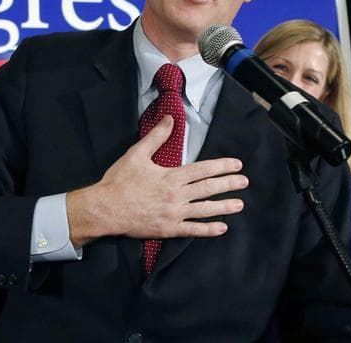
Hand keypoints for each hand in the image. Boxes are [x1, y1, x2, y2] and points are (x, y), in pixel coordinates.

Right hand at [68, 116, 247, 247]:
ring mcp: (174, 214)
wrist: (106, 208)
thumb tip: (170, 119)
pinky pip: (193, 230)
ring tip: (239, 204)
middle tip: (244, 182)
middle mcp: (177, 195)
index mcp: (171, 176)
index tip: (236, 164)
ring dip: (224, 206)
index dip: (222, 166)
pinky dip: (208, 230)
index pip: (203, 169)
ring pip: (205, 210)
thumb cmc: (119, 181)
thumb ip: (156, 137)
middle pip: (208, 188)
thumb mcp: (136, 154)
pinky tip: (221, 228)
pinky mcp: (169, 229)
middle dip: (228, 184)